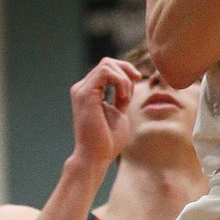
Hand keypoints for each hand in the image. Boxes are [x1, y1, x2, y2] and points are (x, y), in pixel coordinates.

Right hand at [68, 57, 140, 179]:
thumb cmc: (108, 140)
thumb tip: (129, 82)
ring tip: (126, 98)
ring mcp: (81, 90)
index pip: (107, 68)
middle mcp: (82, 88)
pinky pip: (105, 72)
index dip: (125, 70)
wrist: (96, 157)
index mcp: (89, 92)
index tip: (138, 79)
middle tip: (136, 84)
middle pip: (107, 62)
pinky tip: (123, 98)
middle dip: (126, 70)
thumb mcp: (119, 113)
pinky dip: (120, 82)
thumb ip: (120, 97)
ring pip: (106, 65)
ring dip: (124, 79)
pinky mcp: (84, 94)